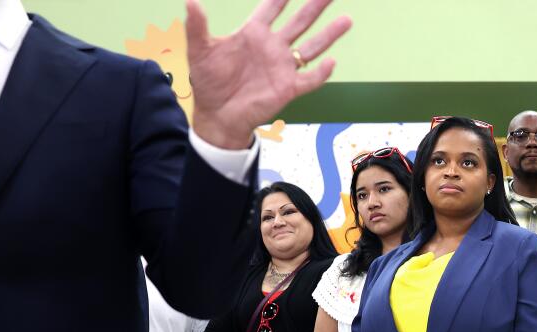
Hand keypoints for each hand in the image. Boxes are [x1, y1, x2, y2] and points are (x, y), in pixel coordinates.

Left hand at [186, 0, 351, 148]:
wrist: (217, 115)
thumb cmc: (208, 82)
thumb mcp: (199, 51)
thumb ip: (197, 26)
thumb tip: (190, 1)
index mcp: (253, 34)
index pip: (272, 7)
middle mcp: (273, 47)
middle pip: (299, 22)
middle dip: (314, 6)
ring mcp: (282, 67)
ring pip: (312, 47)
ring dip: (329, 35)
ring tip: (346, 20)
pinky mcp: (288, 88)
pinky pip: (310, 79)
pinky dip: (321, 72)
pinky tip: (331, 62)